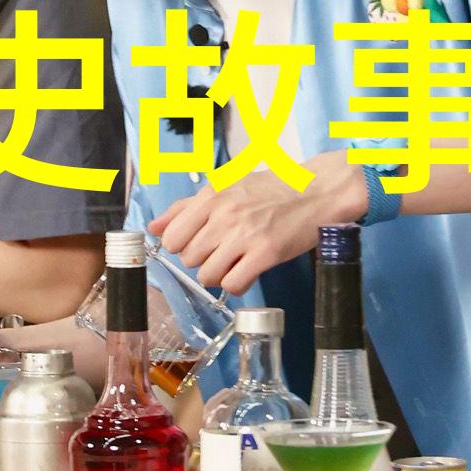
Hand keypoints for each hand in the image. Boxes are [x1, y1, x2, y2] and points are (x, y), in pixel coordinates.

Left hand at [149, 152, 368, 293]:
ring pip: (208, 275)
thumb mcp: (227, 186)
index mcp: (212, 196)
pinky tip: (248, 272)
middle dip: (202, 261)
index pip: (172, 238)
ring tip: (235, 263)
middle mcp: (224, 215)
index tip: (199, 243)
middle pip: (189, 259)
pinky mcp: (266, 253)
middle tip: (222, 252)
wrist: (318, 190)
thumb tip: (153, 227)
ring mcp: (245, 235)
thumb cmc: (273, 188)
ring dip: (219, 275)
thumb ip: (187, 207)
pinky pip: (235, 284)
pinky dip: (238, 284)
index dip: (182, 247)